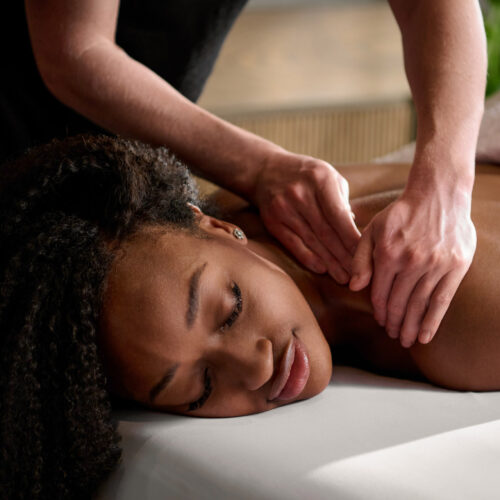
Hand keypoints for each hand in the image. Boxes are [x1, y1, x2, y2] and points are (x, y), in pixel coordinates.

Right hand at [253, 151, 360, 283]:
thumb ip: (342, 201)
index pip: (339, 215)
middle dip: (344, 256)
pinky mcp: (272, 221)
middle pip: (326, 232)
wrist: (266, 170)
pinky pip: (293, 244)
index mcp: (320, 179)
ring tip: (343, 277)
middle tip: (358, 274)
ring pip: (311, 241)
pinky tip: (322, 269)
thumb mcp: (328, 176)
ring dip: (329, 262)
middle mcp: (300, 194)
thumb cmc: (306, 175)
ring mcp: (284, 208)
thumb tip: (353, 229)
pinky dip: (308, 258)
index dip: (352, 238)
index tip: (366, 254)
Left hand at [349, 185, 475, 346]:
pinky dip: (433, 321)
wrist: (438, 195)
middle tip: (393, 335)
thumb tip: (354, 287)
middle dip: (394, 323)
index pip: (381, 292)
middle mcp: (411, 262)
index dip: (379, 310)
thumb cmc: (401, 214)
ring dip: (411, 326)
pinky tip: (425, 335)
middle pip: (399, 302)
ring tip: (406, 340)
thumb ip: (360, 259)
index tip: (380, 321)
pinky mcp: (455, 266)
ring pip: (419, 305)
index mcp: (388, 254)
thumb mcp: (372, 230)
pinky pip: (442, 300)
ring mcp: (435, 265)